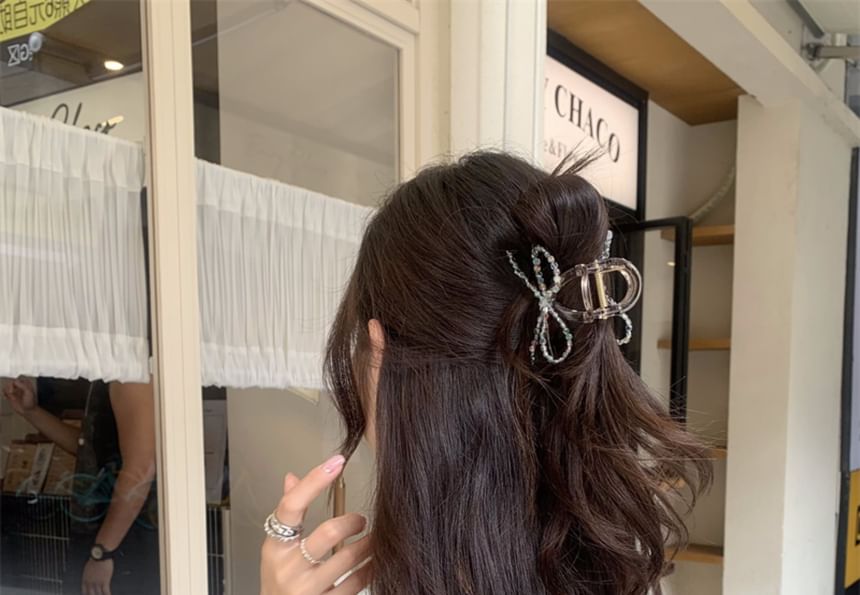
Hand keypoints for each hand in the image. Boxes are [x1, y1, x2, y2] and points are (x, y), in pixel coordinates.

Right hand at [3, 377, 36, 416]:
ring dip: (7, 390)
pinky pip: (4, 391)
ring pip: (7, 386)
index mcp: (26, 383)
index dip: (16, 380)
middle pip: (11, 381)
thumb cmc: (30, 401)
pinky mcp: (10, 395)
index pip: (19, 377)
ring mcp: (15, 390)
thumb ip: (22, 385)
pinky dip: (5, 393)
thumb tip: (14, 381)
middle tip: (11, 392)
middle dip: (10, 386)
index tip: (15, 385)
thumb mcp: (28, 391)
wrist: (27, 410)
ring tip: (10, 395)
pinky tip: (8, 397)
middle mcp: (20, 386)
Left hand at [81, 558, 113, 594]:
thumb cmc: (95, 559)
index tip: (89, 594)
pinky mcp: (104, 581)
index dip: (86, 594)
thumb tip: (91, 577)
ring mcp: (97, 583)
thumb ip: (89, 575)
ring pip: (98, 594)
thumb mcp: (88, 568)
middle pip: (91, 594)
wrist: (100, 556)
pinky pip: (106, 591)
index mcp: (85, 579)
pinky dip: (108, 594)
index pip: (84, 591)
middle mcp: (90, 583)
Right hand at [260, 455, 370, 594]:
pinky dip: (370, 568)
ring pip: (348, 558)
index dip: (314, 481)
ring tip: (373, 539)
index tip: (335, 462)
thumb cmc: (280, 580)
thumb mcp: (276, 548)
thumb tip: (291, 477)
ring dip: (368, 544)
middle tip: (361, 520)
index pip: (291, 506)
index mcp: (275, 546)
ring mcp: (306, 589)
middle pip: (328, 533)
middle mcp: (288, 567)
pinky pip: (356, 582)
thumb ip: (288, 513)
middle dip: (352, 522)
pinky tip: (373, 562)